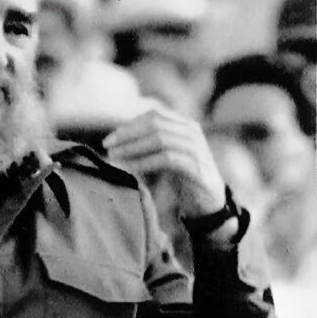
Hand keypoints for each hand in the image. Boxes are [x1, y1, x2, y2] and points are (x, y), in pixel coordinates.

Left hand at [103, 104, 226, 219]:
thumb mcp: (166, 153)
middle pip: (155, 124)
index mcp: (185, 125)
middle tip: (107, 145)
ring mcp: (196, 148)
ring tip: (114, 156)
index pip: (155, 115)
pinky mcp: (197, 167)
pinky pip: (167, 159)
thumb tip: (117, 136)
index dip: (130, 124)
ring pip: (160, 139)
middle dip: (127, 134)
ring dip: (132, 147)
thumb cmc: (182, 176)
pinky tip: (130, 167)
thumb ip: (150, 141)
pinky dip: (145, 161)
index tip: (111, 137)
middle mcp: (192, 132)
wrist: (209, 202)